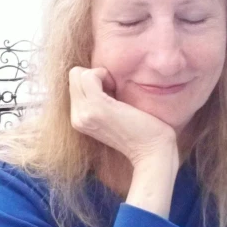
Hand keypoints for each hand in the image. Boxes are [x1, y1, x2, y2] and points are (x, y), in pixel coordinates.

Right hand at [69, 67, 179, 216]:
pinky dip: (102, 74)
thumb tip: (101, 78)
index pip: (74, 84)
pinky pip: (88, 76)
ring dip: (99, 75)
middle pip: (74, 76)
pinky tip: (117, 88)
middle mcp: (76, 118)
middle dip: (95, 76)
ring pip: (78, 74)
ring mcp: (83, 113)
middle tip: (115, 91)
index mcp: (79, 120)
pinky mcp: (96, 108)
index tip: (112, 93)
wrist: (152, 152)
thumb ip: (102, 100)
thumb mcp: (114, 115)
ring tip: (116, 91)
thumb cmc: (142, 131)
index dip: (94, 81)